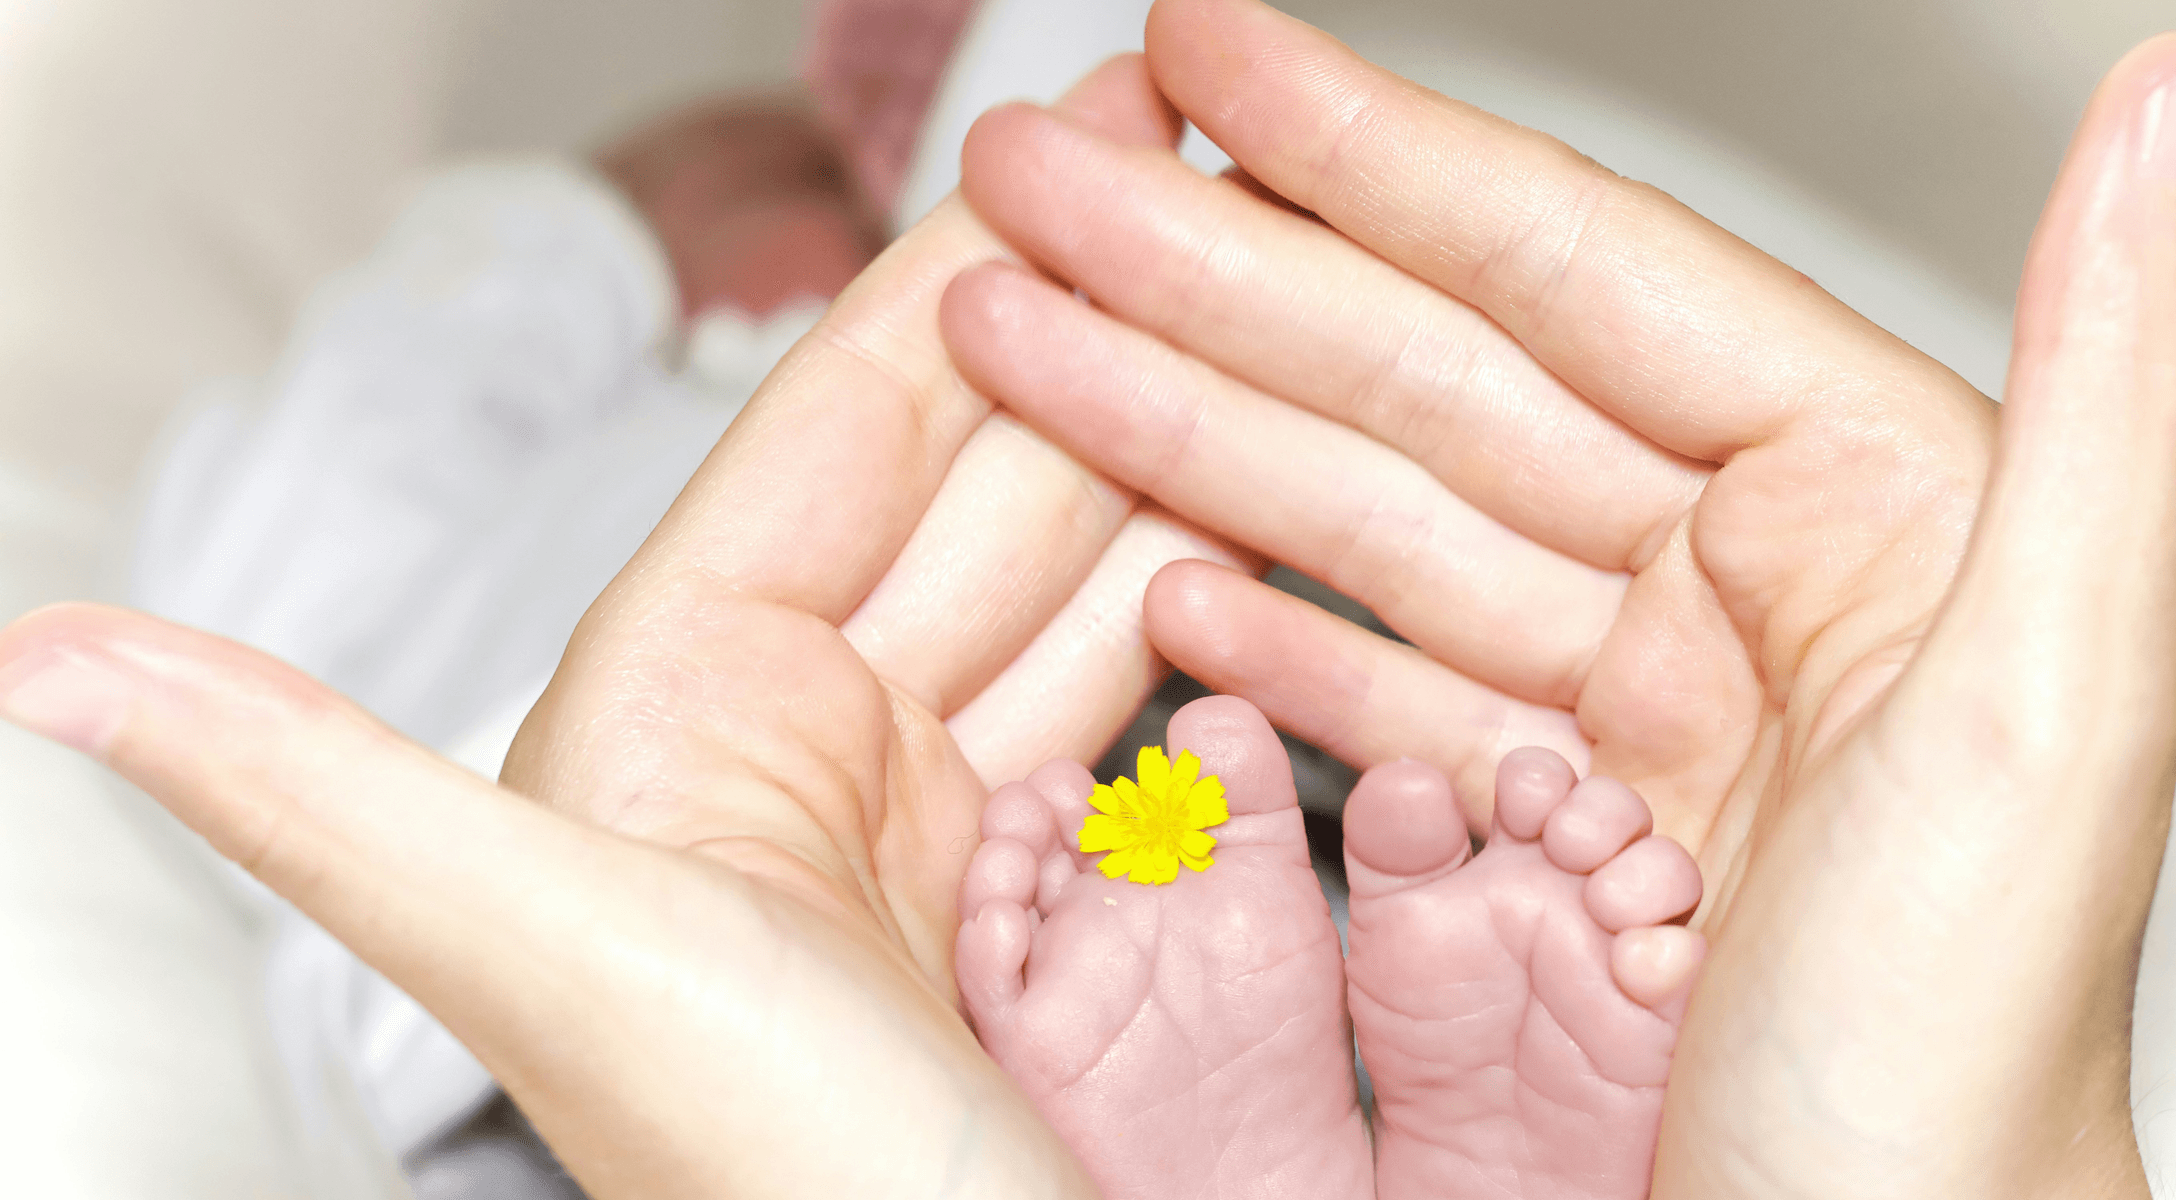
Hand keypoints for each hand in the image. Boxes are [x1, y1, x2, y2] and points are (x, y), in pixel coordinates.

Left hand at [0, 54, 1238, 1198]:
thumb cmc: (761, 1194)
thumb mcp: (544, 964)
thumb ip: (316, 790)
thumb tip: (51, 665)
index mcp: (681, 710)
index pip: (841, 426)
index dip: (965, 266)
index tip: (1083, 117)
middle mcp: (796, 739)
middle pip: (973, 476)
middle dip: (1095, 322)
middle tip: (1224, 185)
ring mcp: (923, 808)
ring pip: (1068, 571)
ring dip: (1171, 439)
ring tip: (1286, 317)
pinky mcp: (1029, 879)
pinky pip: (1127, 693)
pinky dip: (1204, 606)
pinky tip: (1276, 520)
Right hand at [939, 2, 2175, 1194]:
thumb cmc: (1972, 1072)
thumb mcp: (2059, 705)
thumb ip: (2120, 376)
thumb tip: (2174, 96)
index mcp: (1866, 506)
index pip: (1576, 276)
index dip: (1369, 155)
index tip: (1206, 58)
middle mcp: (1749, 585)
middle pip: (1432, 381)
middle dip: (1217, 275)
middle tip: (1040, 183)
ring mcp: (1636, 710)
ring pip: (1379, 521)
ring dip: (1189, 426)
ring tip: (1027, 337)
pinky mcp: (1558, 831)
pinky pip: (1385, 686)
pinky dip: (1262, 625)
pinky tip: (1158, 563)